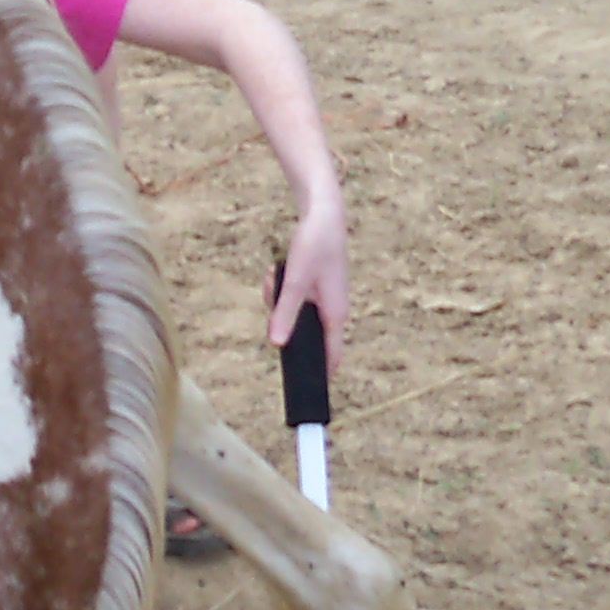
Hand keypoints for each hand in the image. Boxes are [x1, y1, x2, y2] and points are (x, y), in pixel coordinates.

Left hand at [269, 203, 347, 375]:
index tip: (306, 394)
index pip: (329, 358)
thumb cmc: (314, 246)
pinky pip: (290, 299)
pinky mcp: (313, 289)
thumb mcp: (294, 281)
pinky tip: (278, 271)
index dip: (318, 376)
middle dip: (280, 318)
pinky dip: (279, 287)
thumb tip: (277, 344)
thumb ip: (285, 313)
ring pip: (290, 314)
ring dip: (276, 298)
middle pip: (300, 334)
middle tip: (275, 290)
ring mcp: (323, 300)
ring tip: (277, 276)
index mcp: (335, 315)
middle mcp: (332, 311)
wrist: (323, 215)